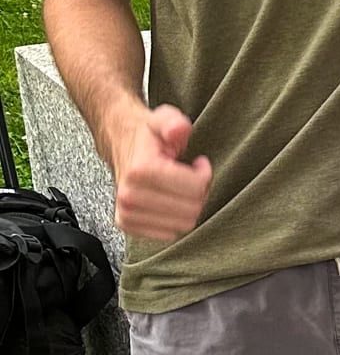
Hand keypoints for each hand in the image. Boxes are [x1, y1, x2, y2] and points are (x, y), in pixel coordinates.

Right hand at [109, 105, 211, 238]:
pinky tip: (168, 200)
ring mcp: (126, 211)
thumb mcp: (163, 119)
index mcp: (141, 170)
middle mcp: (129, 194)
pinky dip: (174, 219)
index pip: (196, 189)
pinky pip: (167, 235)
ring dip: (187, 206)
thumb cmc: (146, 134)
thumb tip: (178, 130)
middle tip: (190, 177)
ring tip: (179, 187)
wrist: (119, 142)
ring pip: (182, 224)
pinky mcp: (126, 223)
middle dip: (198, 193)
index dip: (205, 174)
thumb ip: (174, 123)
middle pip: (191, 209)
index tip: (198, 163)